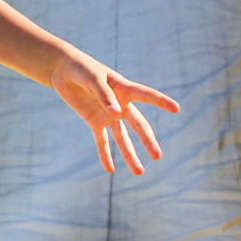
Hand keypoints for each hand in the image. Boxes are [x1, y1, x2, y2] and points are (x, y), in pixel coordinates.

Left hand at [47, 54, 178, 174]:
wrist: (63, 70)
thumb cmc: (81, 69)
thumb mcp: (93, 78)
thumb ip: (104, 94)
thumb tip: (115, 112)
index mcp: (123, 88)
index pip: (146, 96)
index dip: (161, 101)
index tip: (176, 108)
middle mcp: (120, 104)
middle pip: (138, 125)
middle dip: (148, 140)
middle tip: (158, 156)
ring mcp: (108, 114)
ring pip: (123, 137)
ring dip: (130, 154)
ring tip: (139, 172)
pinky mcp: (94, 121)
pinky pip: (102, 141)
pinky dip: (105, 155)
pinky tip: (110, 169)